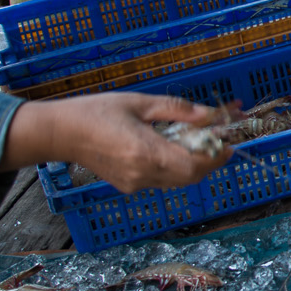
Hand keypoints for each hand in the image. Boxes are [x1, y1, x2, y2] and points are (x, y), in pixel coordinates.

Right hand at [0, 92, 231, 189]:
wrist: (61, 133)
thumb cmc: (96, 112)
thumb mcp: (140, 103)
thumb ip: (177, 110)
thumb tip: (209, 115)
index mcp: (146, 152)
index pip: (195, 164)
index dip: (217, 156)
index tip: (228, 143)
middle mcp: (143, 174)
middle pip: (191, 177)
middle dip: (209, 161)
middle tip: (218, 142)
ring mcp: (135, 184)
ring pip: (178, 181)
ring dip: (193, 165)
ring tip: (195, 142)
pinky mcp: (128, 187)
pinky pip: (162, 181)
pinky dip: (174, 168)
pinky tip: (169, 148)